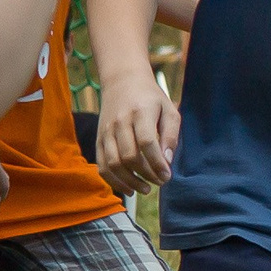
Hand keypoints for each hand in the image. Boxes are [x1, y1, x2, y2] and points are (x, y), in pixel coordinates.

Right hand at [95, 72, 178, 190]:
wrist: (122, 81)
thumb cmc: (151, 98)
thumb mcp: (169, 110)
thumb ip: (171, 135)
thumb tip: (167, 162)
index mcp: (140, 112)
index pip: (147, 143)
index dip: (157, 164)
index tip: (167, 177)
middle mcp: (120, 122)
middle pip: (129, 156)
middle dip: (147, 175)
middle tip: (160, 182)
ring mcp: (106, 131)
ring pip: (113, 163)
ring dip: (130, 181)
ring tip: (146, 189)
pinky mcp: (99, 138)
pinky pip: (102, 165)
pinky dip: (114, 181)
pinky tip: (129, 189)